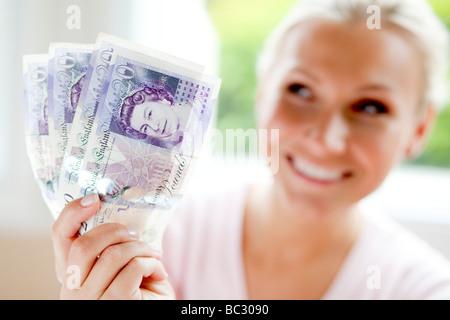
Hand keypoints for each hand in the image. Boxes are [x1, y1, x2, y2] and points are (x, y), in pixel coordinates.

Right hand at [51, 194, 174, 299]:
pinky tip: (158, 273)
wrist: (156, 310)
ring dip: (141, 248)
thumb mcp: (118, 264)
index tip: (95, 198)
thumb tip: (119, 206)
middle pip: (83, 245)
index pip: (59, 237)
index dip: (73, 213)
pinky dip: (152, 264)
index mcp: (71, 274)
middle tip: (136, 234)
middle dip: (115, 231)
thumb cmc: (140, 287)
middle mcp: (72, 290)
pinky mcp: (115, 304)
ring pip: (113, 255)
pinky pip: (134, 268)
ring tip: (154, 255)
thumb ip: (109, 244)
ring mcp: (91, 300)